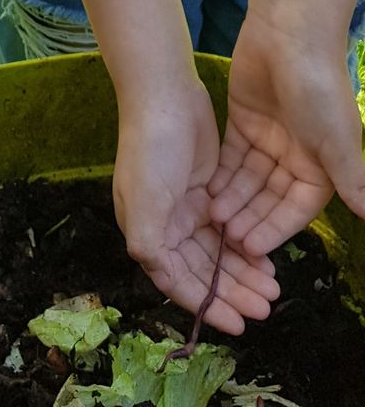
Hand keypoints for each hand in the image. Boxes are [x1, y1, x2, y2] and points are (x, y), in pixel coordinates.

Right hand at [113, 79, 278, 333]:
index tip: (239, 325)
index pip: (178, 281)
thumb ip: (150, 242)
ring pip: (219, 251)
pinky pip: (229, 228)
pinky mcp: (207, 189)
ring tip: (273, 285)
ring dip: (244, 270)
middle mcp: (165, 224)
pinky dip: (245, 244)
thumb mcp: (145, 197)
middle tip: (267, 306)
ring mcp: (186, 207)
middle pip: (203, 270)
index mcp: (145, 230)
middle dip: (233, 291)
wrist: (164, 93)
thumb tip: (159, 276)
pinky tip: (266, 255)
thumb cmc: (150, 147)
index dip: (208, 305)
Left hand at [208, 12, 364, 256]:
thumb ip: (350, 181)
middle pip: (268, 198)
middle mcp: (296, 156)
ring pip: (247, 180)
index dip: (274, 230)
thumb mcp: (338, 141)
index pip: (294, 210)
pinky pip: (231, 156)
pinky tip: (205, 193)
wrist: (289, 33)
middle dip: (249, 219)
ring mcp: (268, 138)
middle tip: (224, 241)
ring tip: (212, 220)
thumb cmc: (319, 89)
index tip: (251, 248)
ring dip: (232, 200)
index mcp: (323, 168)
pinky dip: (221, 174)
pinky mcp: (243, 120)